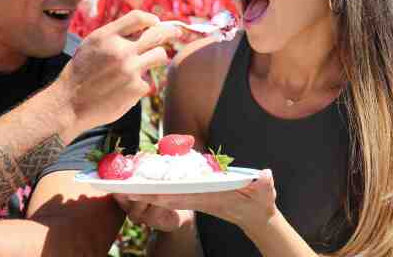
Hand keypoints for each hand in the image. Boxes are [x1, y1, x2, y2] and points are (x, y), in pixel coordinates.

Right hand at [51, 10, 181, 131]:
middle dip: (170, 33)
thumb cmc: (80, 73)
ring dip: (157, 58)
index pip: (138, 17)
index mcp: (106, 36)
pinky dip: (141, 84)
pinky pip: (149, 80)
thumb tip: (143, 27)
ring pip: (160, 55)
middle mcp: (120, 50)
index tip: (156, 23)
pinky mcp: (136, 88)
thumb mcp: (92, 45)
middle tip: (176, 33)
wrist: (69, 104)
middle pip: (157, 34)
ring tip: (146, 64)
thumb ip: (114, 35)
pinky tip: (126, 89)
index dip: (151, 19)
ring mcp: (130, 69)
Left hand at [124, 170, 277, 230]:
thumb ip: (264, 184)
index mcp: (213, 198)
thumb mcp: (265, 191)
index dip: (167, 194)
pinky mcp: (198, 198)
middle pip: (171, 197)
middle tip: (127, 190)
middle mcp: (202, 200)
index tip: (151, 192)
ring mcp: (198, 199)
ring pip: (169, 197)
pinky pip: (175, 195)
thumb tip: (265, 175)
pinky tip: (146, 186)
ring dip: (150, 193)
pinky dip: (159, 191)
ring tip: (129, 187)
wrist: (257, 217)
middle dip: (149, 195)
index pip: (186, 196)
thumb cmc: (260, 202)